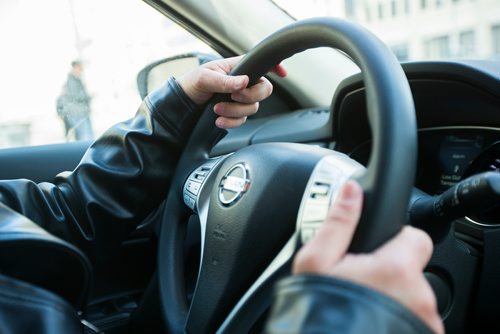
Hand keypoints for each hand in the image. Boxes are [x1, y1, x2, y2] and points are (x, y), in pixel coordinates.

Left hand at [176, 56, 286, 128]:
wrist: (182, 104)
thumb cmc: (192, 83)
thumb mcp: (205, 78)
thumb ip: (225, 80)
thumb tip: (245, 82)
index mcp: (238, 67)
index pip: (261, 63)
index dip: (275, 66)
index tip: (282, 73)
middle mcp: (243, 82)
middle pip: (264, 89)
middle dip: (251, 96)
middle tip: (233, 96)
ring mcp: (240, 99)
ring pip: (253, 107)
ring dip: (235, 111)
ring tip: (217, 109)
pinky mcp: (235, 113)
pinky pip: (243, 120)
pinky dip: (232, 122)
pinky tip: (219, 120)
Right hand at [293, 181, 443, 333]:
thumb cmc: (318, 311)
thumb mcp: (316, 263)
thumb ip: (339, 223)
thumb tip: (351, 190)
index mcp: (397, 269)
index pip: (417, 238)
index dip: (396, 241)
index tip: (378, 251)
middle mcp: (420, 298)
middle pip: (411, 271)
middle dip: (390, 273)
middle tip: (360, 283)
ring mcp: (424, 324)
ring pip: (412, 298)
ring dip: (394, 299)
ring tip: (364, 305)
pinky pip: (413, 321)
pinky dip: (397, 319)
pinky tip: (372, 321)